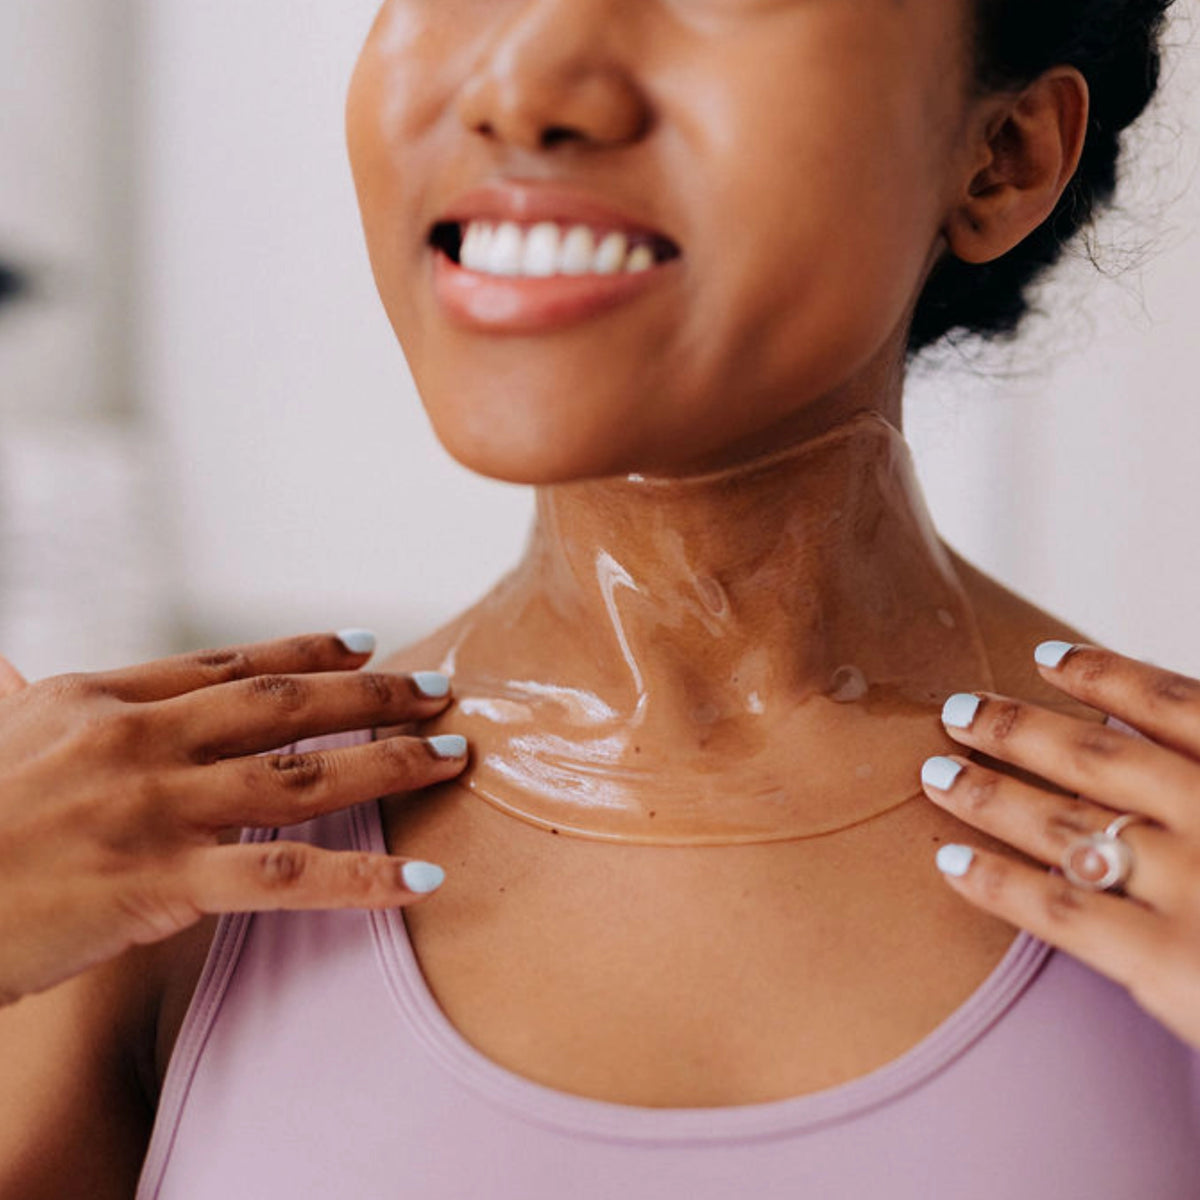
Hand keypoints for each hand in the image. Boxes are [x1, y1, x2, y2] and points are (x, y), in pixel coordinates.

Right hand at [0, 631, 467, 1005]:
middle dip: (370, 694)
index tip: (361, 641)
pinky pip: (284, 877)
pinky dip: (359, 877)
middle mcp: (138, 739)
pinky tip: (418, 879)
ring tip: (452, 756)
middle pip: (282, 704)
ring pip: (301, 774)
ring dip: (389, 762)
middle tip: (439, 688)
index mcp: (100, 699)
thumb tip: (14, 674)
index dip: (303, 652)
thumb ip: (24, 704)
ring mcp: (154, 807)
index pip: (227, 665)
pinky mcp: (159, 881)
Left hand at [919, 642, 1199, 1049]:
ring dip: (989, 791)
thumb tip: (1153, 742)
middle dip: (1018, 727)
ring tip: (933, 773)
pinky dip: (996, 881)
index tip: (1046, 655)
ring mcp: (1198, 886)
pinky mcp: (1173, 963)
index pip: (1177, 703)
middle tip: (955, 708)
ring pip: (1063, 821)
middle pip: (1099, 756)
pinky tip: (949, 862)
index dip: (1105, 674)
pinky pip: (1060, 908)